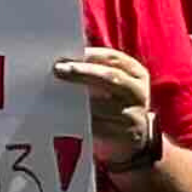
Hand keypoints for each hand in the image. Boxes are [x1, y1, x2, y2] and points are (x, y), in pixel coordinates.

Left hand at [59, 46, 158, 163]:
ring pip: (104, 105)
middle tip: (57, 69)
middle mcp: (137, 92)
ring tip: (54, 92)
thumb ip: (90, 69)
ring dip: (78, 98)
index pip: (113, 57)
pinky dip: (81, 121)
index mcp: (135, 73)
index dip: (90, 54)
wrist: (133, 138)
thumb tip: (60, 59)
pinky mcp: (128, 136)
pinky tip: (63, 116)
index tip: (66, 53)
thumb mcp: (109, 83)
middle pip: (111, 77)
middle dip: (82, 72)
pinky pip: (100, 127)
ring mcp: (135, 114)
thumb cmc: (113, 102)